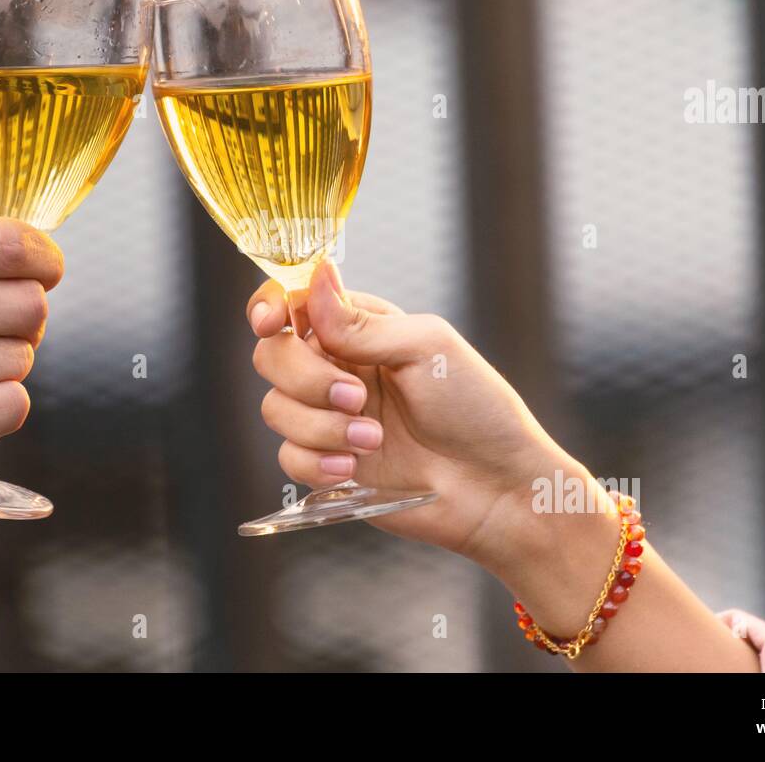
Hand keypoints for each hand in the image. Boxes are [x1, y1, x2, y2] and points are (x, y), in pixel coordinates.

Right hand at [247, 261, 571, 569]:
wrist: (494, 487)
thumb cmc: (476, 408)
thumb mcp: (427, 349)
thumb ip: (362, 323)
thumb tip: (317, 276)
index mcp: (360, 329)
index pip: (294, 303)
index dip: (270, 307)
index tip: (270, 321)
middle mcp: (338, 369)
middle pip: (273, 355)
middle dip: (306, 377)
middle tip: (357, 397)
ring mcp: (330, 418)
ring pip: (276, 409)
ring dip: (321, 425)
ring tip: (374, 440)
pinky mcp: (329, 465)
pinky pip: (288, 458)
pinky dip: (317, 462)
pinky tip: (356, 467)